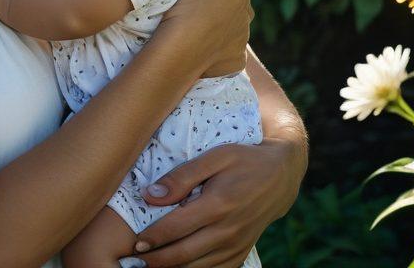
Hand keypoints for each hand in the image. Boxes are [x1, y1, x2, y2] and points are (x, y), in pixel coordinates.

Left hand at [125, 139, 306, 267]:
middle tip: (132, 262)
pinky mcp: (242, 251)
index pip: (175, 227)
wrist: (281, 176)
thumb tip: (150, 195)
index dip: (152, 238)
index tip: (134, 244)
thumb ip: (181, 177)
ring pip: (198, 267)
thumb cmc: (243, 160)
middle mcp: (228, 229)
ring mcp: (236, 244)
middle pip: (183, 254)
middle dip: (155, 261)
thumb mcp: (214, 157)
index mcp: (218, 204)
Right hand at [157, 0, 250, 73]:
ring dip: (220, 28)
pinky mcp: (237, 59)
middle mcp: (246, 10)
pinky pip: (228, 53)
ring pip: (232, 28)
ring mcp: (242, 36)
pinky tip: (202, 51)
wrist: (182, 47)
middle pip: (233, 3)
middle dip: (219, 5)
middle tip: (194, 9)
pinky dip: (218, 52)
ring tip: (196, 31)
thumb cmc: (184, 4)